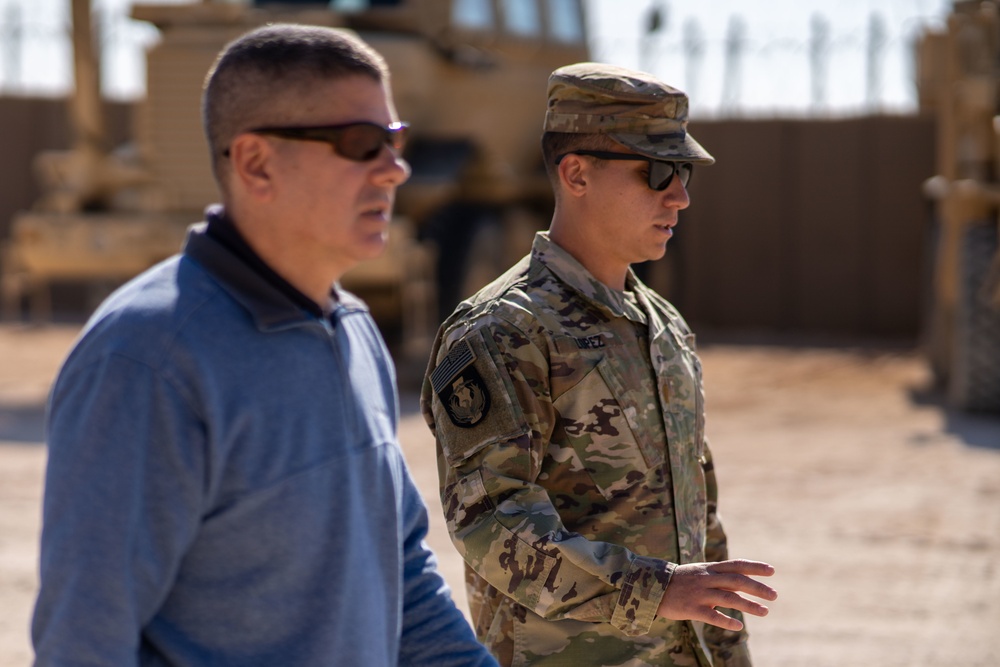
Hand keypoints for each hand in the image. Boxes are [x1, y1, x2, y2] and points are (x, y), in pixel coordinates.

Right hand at [656, 559, 776, 630]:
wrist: (651, 586)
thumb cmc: (679, 581)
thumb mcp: (699, 573)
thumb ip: (719, 578)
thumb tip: (743, 583)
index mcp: (709, 569)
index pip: (736, 565)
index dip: (754, 567)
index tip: (772, 571)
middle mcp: (706, 579)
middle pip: (736, 581)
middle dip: (757, 587)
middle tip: (774, 595)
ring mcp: (699, 594)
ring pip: (728, 598)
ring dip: (748, 605)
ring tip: (765, 612)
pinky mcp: (691, 609)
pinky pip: (712, 616)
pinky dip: (726, 621)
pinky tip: (739, 626)